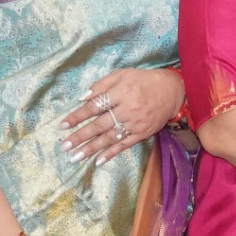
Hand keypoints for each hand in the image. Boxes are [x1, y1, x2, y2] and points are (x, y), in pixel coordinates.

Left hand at [60, 67, 183, 164]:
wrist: (173, 90)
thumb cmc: (143, 81)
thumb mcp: (122, 74)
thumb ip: (101, 84)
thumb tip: (81, 98)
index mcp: (121, 92)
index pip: (94, 106)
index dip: (77, 116)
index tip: (62, 125)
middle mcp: (128, 109)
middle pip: (99, 125)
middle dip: (80, 136)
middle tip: (64, 146)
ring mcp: (136, 123)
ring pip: (110, 138)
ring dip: (91, 148)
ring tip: (75, 157)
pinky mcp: (143, 133)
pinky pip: (125, 145)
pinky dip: (112, 153)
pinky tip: (98, 160)